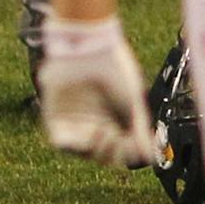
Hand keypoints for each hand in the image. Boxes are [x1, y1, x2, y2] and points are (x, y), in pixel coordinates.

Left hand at [39, 14, 155, 170]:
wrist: (88, 46)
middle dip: (114, 153)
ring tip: (105, 133)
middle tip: (121, 140)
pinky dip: (75, 146)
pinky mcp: (55, 117)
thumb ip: (139, 130)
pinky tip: (90, 133)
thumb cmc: (114, 68)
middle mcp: (92, 121)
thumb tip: (149, 156)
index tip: (137, 149)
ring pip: (82, 152)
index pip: (118, 148)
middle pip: (101, 154)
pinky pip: (60, 141)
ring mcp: (73, 120)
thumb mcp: (133, 101)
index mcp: (111, 118)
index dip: (127, 153)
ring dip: (96, 150)